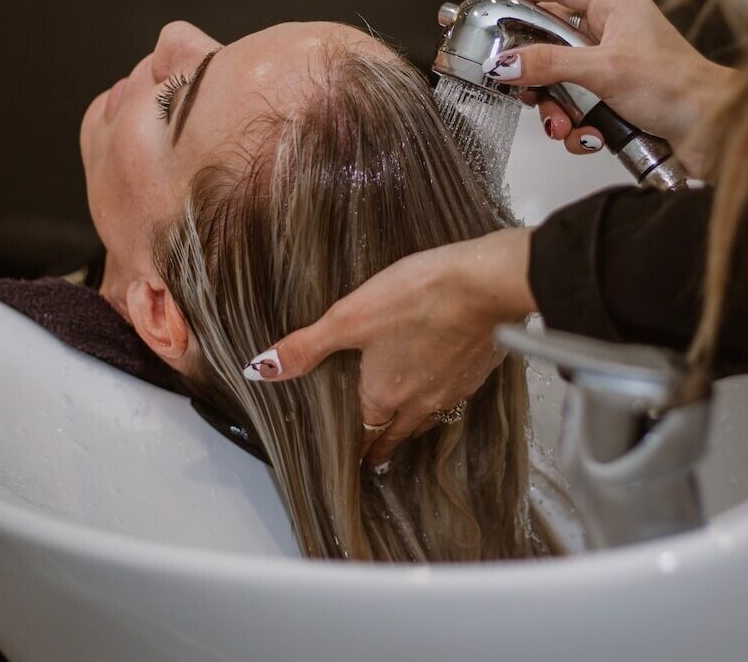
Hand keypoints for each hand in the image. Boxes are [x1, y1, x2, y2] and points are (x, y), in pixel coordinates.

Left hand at [240, 228, 536, 466]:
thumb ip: (306, 346)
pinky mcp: (477, 372)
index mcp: (384, 395)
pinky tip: (443, 381)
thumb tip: (261, 369)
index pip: (366, 433)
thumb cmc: (418, 297)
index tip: (355, 460)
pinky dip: (443, 395)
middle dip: (384, 444)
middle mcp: (419, 402)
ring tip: (406, 426)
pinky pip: (455, 395)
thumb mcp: (350, 317)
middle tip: (377, 455)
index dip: (358, 448)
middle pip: (398, 433)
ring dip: (414, 425)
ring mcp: (453, 389)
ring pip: (428, 418)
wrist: (486, 286)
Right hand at [472, 0, 733, 174]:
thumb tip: (507, 62)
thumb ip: (550, 65)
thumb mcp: (604, 71)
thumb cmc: (681, 89)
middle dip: (534, 72)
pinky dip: (577, 129)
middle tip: (517, 84)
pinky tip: (590, 138)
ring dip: (556, 109)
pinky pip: (579, 111)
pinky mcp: (617, 102)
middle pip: (550, 41)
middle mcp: (614, 34)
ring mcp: (614, 69)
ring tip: (563, 125)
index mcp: (615, 8)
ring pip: (561, 83)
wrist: (715, 132)